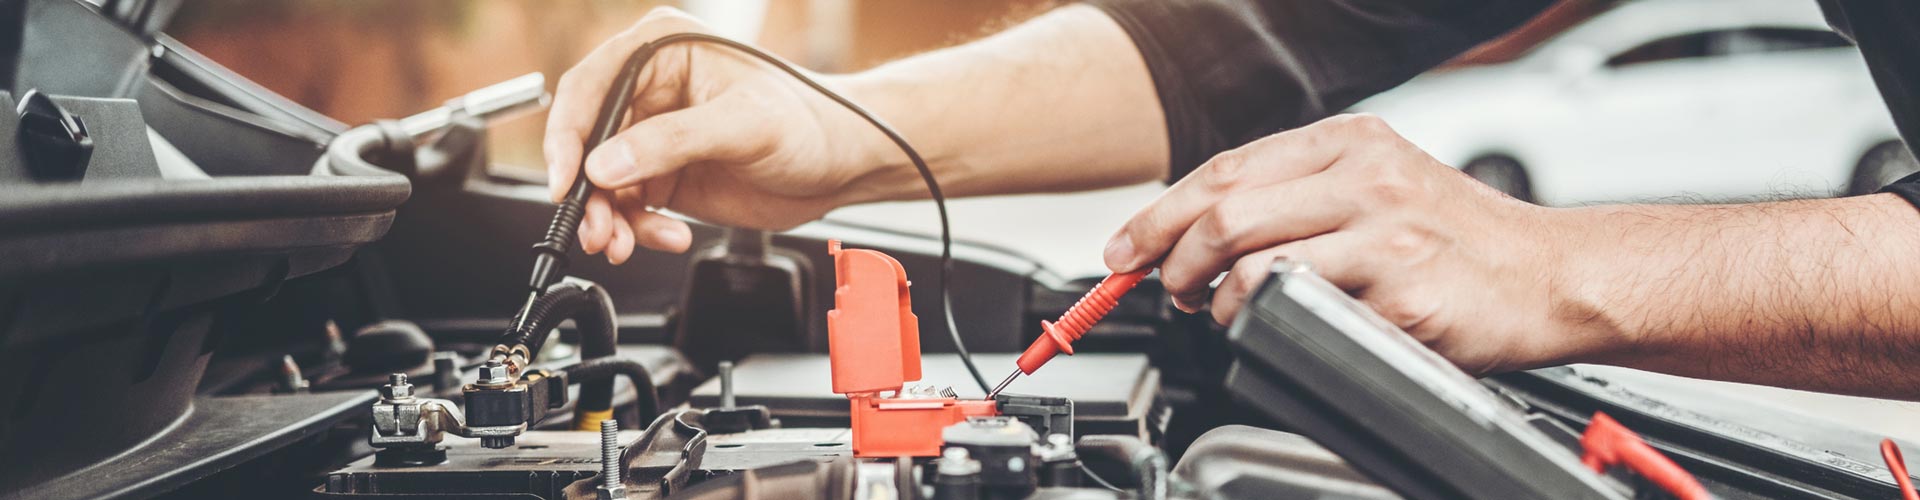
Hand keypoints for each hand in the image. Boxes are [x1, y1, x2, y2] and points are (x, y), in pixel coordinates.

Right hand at [544, 7, 887, 263]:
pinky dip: (638, 228)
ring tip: (625, 244)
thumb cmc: (812, 121)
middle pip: (588, 141)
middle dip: (590, 192)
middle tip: (599, 230)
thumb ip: (672, 141)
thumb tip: (606, 163)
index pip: (591, 87)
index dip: (568, 135)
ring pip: (603, 181)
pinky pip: (630, 205)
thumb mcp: (743, 124)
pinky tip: (667, 236)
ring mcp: (656, 135)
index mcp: (662, 50)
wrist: (845, 163)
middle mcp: (652, 89)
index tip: (567, 180)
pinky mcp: (667, 173)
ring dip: (609, 218)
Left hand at [1102, 114, 1618, 373]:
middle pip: (1224, 212)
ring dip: (1216, 297)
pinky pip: (1302, 306)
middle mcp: (1365, 176)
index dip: (1161, 213)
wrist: (1553, 275)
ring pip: (1252, 261)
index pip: (1226, 170)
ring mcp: (1384, 232)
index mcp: (1352, 142)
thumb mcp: (1381, 186)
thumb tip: (1201, 228)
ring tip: (1221, 310)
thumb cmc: (1462, 241)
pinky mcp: (1400, 289)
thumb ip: (1300, 196)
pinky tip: (1276, 324)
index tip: (1127, 247)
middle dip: (1172, 258)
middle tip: (1167, 288)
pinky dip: (1268, 321)